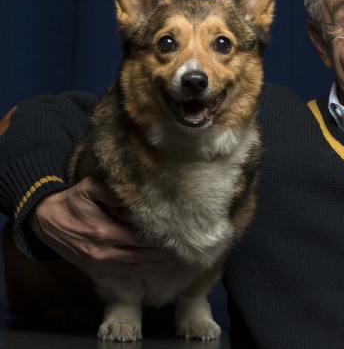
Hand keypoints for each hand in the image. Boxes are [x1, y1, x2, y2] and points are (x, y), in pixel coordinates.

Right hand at [29, 176, 174, 275]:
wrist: (44, 219)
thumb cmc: (70, 200)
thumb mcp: (90, 187)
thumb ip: (113, 192)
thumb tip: (137, 195)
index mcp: (103, 231)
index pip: (139, 239)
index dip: (159, 240)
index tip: (176, 235)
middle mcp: (101, 251)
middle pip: (140, 256)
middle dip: (162, 254)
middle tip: (182, 248)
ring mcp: (96, 263)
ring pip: (133, 268)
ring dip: (154, 265)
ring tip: (173, 259)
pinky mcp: (92, 269)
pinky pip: (121, 273)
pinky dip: (139, 271)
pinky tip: (153, 266)